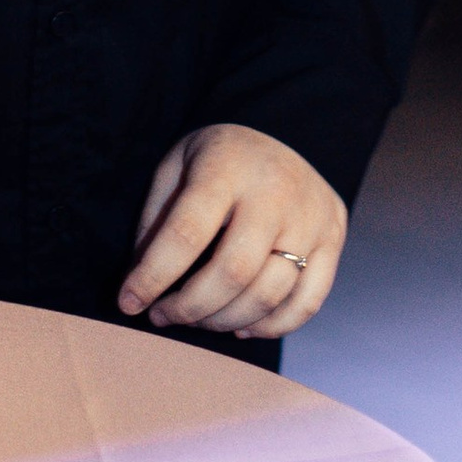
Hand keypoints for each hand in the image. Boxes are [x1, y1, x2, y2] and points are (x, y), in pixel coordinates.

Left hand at [119, 123, 347, 340]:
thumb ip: (157, 221)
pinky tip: (240, 327)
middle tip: (163, 317)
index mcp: (226, 166)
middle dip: (190, 307)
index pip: (187, 232)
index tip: (128, 303)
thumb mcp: (175, 169)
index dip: (153, 276)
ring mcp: (312, 216)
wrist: (278, 134)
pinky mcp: (333, 238)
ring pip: (270, 293)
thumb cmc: (215, 160)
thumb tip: (142, 285)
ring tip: (197, 319)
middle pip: (234, 271)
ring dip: (225, 321)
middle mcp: (276, 191)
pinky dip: (270, 326)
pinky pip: (307, 301)